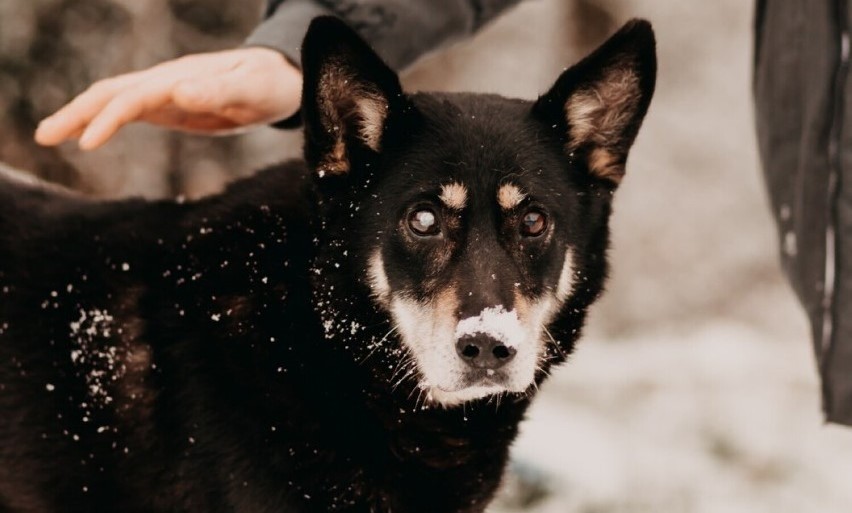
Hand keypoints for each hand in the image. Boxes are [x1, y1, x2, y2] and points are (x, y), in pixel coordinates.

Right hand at [35, 47, 301, 149]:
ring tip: (50, 137)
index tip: (86, 143)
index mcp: (181, 77)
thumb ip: (219, 91)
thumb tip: (179, 92)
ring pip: (115, 100)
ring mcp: (168, 92)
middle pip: (112, 93)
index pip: (135, 97)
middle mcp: (167, 81)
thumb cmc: (270, 84)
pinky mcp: (173, 105)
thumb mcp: (251, 89)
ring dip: (81, 116)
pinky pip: (131, 110)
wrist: (283, 78)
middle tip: (44, 137)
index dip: (109, 119)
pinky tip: (87, 135)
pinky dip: (105, 120)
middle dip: (77, 113)